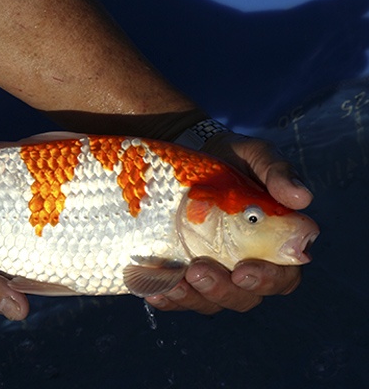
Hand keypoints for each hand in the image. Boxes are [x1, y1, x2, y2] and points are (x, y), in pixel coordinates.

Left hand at [146, 131, 312, 313]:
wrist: (190, 152)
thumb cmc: (233, 158)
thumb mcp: (256, 157)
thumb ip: (277, 173)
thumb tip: (302, 198)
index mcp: (273, 247)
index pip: (282, 278)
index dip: (266, 281)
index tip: (243, 270)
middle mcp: (243, 266)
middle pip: (242, 298)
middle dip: (221, 290)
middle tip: (199, 270)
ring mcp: (211, 272)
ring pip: (208, 302)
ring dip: (191, 298)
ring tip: (173, 283)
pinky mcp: (182, 271)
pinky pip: (177, 295)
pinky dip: (166, 296)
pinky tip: (152, 290)